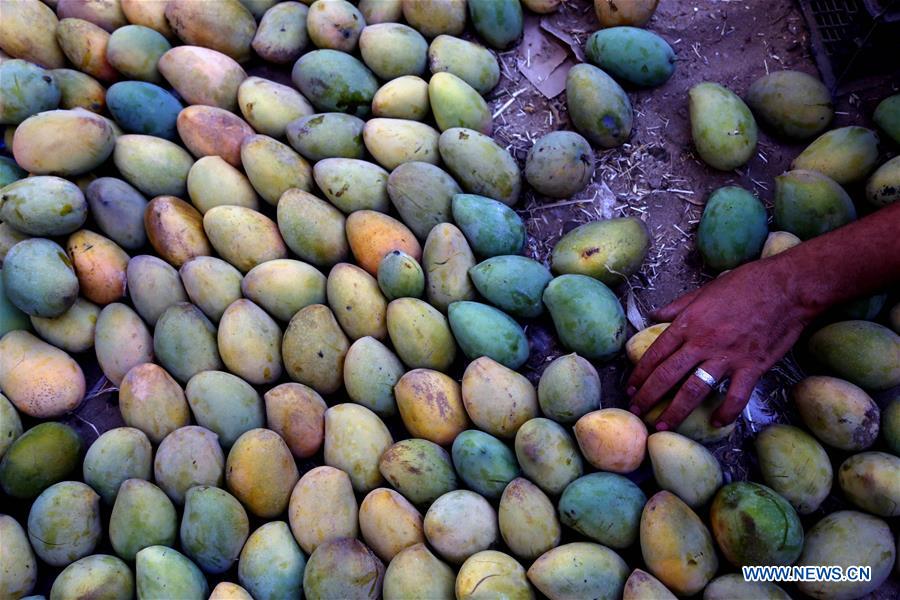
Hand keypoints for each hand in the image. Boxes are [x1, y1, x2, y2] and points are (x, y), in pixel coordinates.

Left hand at [626, 259, 815, 429]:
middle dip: (648, 396)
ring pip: (693, 390)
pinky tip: (716, 422)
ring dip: (675, 411)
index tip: (630, 387)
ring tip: (662, 425)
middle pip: (667, 375)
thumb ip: (678, 306)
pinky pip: (736, 396)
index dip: (640, 373)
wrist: (788, 287)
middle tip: (636, 411)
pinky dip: (726, 412)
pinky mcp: (752, 367)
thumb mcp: (705, 290)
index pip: (656, 353)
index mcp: (689, 323)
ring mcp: (727, 356)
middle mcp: (702, 342)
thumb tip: (654, 315)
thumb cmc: (747, 284)